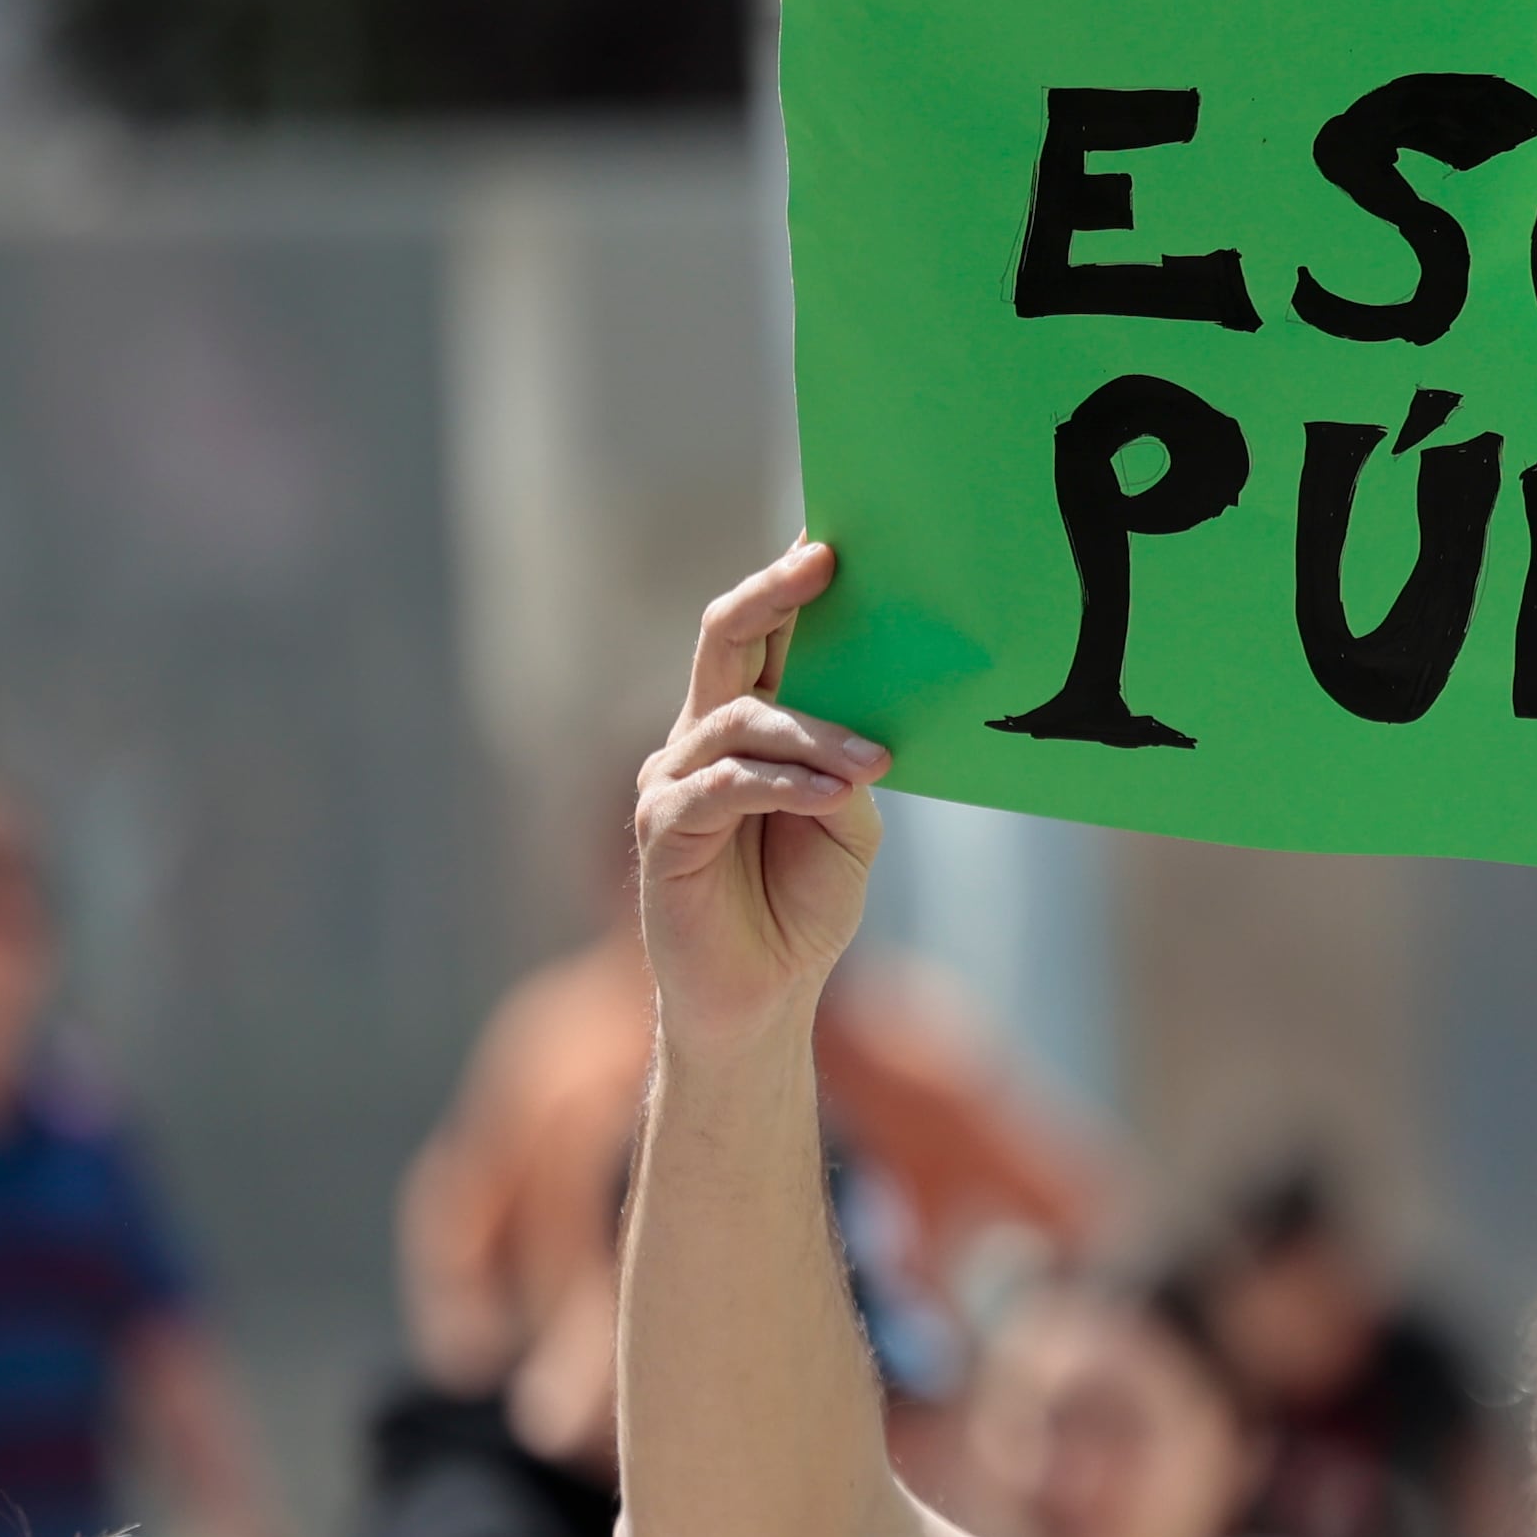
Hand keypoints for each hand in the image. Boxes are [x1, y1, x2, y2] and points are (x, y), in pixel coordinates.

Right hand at [638, 544, 891, 1054]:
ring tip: (873, 760)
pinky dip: (784, 783)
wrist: (761, 999)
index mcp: (747, 726)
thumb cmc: (803, 905)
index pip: (765, 637)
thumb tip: (868, 724)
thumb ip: (850, 763)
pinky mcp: (663, 830)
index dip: (791, 584)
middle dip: (774, 593)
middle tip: (826, 561)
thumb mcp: (848, 824)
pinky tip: (832, 793)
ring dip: (814, 733)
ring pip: (740, 718)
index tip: (835, 538)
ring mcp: (674, 779)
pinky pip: (724, 785)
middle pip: (724, 640)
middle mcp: (701, 738)